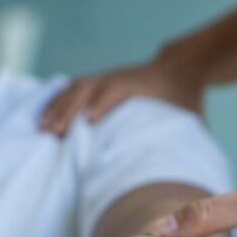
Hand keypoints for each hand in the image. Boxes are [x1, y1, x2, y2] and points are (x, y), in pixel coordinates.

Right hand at [41, 43, 204, 136]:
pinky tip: (44, 118)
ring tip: (44, 128)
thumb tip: (182, 168)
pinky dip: (57, 102)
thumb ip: (186, 137)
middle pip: (90, 88)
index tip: (90, 120)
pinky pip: (72, 89)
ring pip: (77, 88)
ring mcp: (106, 78)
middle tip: (55, 131)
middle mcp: (120, 77)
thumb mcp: (192, 116)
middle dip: (71, 108)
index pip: (119, 88)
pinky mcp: (98, 82)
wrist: (182, 67)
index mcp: (143, 83)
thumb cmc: (186, 98)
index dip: (104, 102)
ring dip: (59, 107)